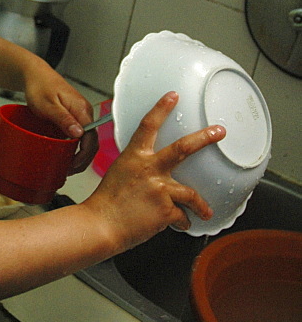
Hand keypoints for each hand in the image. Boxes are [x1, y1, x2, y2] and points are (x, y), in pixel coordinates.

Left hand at [22, 61, 98, 172]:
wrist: (34, 74)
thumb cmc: (39, 86)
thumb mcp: (48, 105)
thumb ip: (64, 119)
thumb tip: (79, 134)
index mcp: (81, 109)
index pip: (91, 138)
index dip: (84, 156)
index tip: (72, 166)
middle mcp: (84, 112)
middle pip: (91, 142)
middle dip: (82, 160)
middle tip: (68, 171)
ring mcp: (79, 114)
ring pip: (85, 140)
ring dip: (78, 155)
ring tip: (66, 166)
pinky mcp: (73, 116)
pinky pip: (78, 135)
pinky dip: (74, 147)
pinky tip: (64, 154)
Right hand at [84, 91, 225, 251]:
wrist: (101, 225)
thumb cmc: (107, 202)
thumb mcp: (120, 173)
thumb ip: (139, 167)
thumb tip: (152, 172)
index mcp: (134, 156)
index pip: (148, 125)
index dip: (161, 108)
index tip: (174, 96)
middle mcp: (148, 168)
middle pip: (182, 148)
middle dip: (204, 138)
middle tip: (219, 132)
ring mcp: (158, 188)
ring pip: (191, 193)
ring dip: (202, 205)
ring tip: (206, 210)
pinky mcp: (165, 210)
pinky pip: (182, 216)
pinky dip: (182, 222)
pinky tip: (180, 225)